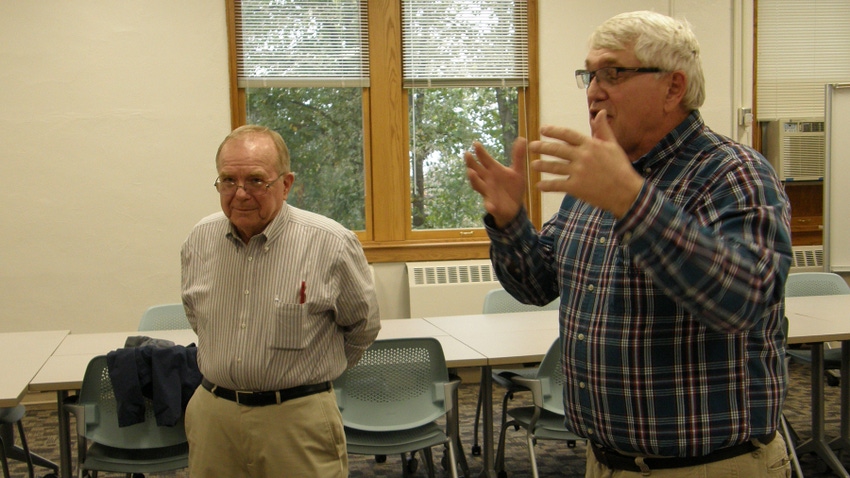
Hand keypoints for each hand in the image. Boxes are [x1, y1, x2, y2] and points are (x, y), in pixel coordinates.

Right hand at [464, 139, 527, 227]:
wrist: (514, 207)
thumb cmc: (513, 187)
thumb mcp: (518, 171)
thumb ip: (518, 156)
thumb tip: (522, 138)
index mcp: (493, 170)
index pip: (485, 159)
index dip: (480, 152)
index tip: (476, 143)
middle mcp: (487, 180)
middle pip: (477, 170)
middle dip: (471, 163)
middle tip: (467, 154)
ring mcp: (488, 193)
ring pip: (478, 186)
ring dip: (474, 180)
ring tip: (471, 173)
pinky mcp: (493, 206)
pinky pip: (490, 206)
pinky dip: (489, 206)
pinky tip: (490, 206)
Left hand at [529, 110, 644, 217]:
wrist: (626, 192)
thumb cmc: (620, 168)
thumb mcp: (613, 146)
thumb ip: (603, 129)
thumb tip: (600, 112)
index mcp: (591, 144)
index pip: (568, 134)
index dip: (553, 131)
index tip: (543, 130)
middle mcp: (582, 156)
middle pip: (557, 150)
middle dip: (543, 147)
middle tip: (532, 146)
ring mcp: (578, 172)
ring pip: (555, 167)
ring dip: (542, 166)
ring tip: (533, 165)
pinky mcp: (576, 187)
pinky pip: (558, 185)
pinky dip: (547, 186)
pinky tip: (539, 186)